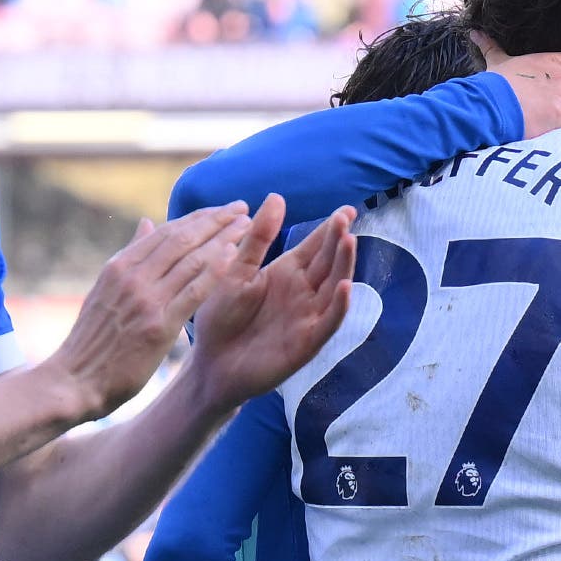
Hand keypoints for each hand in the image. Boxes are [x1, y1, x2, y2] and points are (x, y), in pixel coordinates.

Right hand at [48, 198, 271, 418]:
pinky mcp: (158, 326)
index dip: (198, 217)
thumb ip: (130, 258)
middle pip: (182, 238)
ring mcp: (145, 300)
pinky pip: (192, 291)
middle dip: (215, 219)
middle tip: (242, 207)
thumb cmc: (92, 342)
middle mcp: (132, 277)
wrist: (75, 380)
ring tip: (246, 225)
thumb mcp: (105, 291)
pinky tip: (234, 256)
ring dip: (222, 238)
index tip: (221, 209)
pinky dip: (214, 270)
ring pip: (191, 259)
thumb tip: (146, 223)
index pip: (166, 232)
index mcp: (118, 266)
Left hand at [185, 201, 357, 402]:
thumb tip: (277, 197)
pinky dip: (338, 306)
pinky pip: (328, 322)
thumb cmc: (222, 317)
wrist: (210, 363)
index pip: (316, 246)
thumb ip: (258, 238)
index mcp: (287, 272)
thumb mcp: (237, 271)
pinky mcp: (306, 342)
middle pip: (328, 263)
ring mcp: (307, 317)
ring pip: (333, 288)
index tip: (346, 209)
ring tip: (349, 241)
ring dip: (344, 266)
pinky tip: (344, 287)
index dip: (331, 228)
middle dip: (339, 240)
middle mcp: (303, 292)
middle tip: (346, 218)